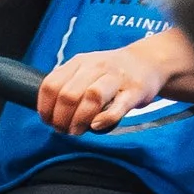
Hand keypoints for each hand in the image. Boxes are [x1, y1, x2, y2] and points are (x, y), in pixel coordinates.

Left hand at [38, 44, 170, 134]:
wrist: (148, 62)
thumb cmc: (111, 71)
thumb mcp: (86, 69)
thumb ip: (68, 85)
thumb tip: (49, 112)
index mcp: (78, 62)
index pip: (51, 84)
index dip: (45, 107)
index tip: (47, 121)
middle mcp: (95, 67)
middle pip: (69, 94)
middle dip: (61, 118)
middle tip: (63, 130)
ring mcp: (116, 78)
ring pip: (91, 97)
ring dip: (79, 119)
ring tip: (76, 131)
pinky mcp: (135, 91)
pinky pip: (118, 106)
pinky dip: (105, 119)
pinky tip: (96, 126)